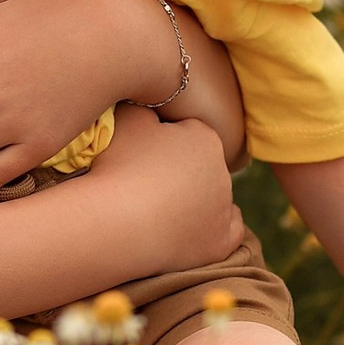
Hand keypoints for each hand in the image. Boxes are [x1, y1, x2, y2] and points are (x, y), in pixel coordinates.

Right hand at [89, 109, 243, 271]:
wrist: (114, 222)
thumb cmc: (116, 166)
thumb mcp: (126, 119)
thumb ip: (144, 106)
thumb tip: (150, 102)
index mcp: (205, 138)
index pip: (187, 134)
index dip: (161, 142)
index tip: (138, 154)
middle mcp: (223, 171)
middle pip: (201, 165)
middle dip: (180, 170)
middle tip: (144, 181)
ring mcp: (224, 208)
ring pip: (214, 196)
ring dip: (196, 199)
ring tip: (160, 207)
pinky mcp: (221, 242)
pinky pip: (229, 229)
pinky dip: (212, 226)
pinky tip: (192, 225)